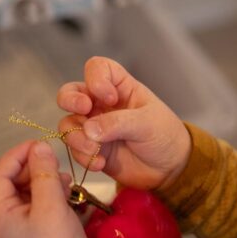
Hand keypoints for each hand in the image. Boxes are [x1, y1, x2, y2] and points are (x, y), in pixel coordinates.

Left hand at [0, 140, 92, 237]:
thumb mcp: (52, 206)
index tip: (39, 144)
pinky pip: (38, 210)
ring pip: (27, 196)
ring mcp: (18, 234)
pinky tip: (69, 196)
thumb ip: (44, 173)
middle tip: (56, 163)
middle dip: (34, 170)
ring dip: (45, 184)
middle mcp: (3, 225)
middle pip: (12, 185)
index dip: (17, 156)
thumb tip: (39, 148)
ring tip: (66, 182)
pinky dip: (51, 199)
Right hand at [57, 57, 191, 190]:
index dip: (96, 78)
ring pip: (68, 123)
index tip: (109, 97)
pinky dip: (83, 156)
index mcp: (119, 87)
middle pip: (71, 92)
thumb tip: (89, 129)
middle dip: (70, 100)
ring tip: (95, 149)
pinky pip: (74, 149)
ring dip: (76, 136)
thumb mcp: (147, 123)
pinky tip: (99, 162)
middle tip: (84, 111)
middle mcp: (101, 104)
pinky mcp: (91, 148)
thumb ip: (118, 123)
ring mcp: (94, 126)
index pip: (97, 68)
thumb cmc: (164, 136)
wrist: (169, 169)